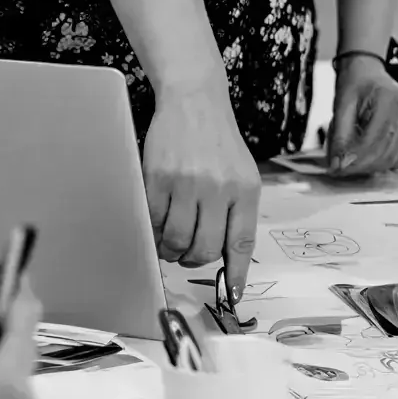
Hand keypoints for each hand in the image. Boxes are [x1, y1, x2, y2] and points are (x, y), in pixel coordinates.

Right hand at [144, 82, 260, 299]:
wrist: (194, 101)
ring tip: (172, 240)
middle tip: (189, 255)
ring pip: (175, 240)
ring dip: (172, 250)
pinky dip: (154, 232)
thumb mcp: (243, 175)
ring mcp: (186, 183)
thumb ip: (237, 214)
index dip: (236, 275)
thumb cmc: (219, 144)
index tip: (234, 296)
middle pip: (204, 249)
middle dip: (195, 261)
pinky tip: (158, 224)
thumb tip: (228, 259)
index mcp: (244, 190)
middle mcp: (218, 188)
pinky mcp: (158, 178)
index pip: (241, 243)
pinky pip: (153, 222)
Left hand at [327, 56, 397, 176]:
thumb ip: (340, 136)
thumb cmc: (355, 84)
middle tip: (340, 168)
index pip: (375, 140)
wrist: (368, 73)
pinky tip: (363, 155)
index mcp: (391, 98)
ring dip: (369, 166)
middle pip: (385, 152)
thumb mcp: (342, 105)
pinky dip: (378, 160)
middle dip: (361, 165)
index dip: (356, 158)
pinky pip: (396, 155)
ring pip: (392, 158)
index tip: (338, 167)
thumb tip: (337, 164)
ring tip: (350, 161)